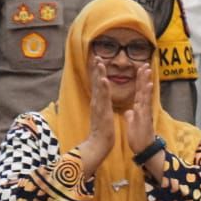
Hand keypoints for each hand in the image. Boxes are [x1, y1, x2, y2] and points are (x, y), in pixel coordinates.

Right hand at [77, 59, 115, 174]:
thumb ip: (101, 106)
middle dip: (96, 69)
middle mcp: (96, 102)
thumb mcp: (102, 115)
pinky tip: (104, 79)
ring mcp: (98, 106)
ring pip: (98, 87)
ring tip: (99, 63)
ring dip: (99, 74)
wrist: (99, 144)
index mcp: (98, 103)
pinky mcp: (102, 112)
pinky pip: (103, 98)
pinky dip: (103, 88)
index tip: (98, 61)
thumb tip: (99, 101)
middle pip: (96, 82)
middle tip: (97, 56)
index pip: (98, 85)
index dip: (98, 73)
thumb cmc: (102, 131)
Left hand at [122, 63, 156, 154]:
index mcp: (139, 109)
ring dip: (146, 82)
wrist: (144, 150)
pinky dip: (147, 94)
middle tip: (145, 64)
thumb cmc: (139, 138)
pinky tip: (148, 86)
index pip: (139, 92)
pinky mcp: (145, 117)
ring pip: (146, 94)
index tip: (140, 69)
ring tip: (147, 70)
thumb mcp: (132, 124)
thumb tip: (129, 111)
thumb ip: (131, 116)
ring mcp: (145, 112)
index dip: (139, 81)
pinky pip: (145, 104)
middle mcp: (143, 109)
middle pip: (143, 90)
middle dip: (144, 77)